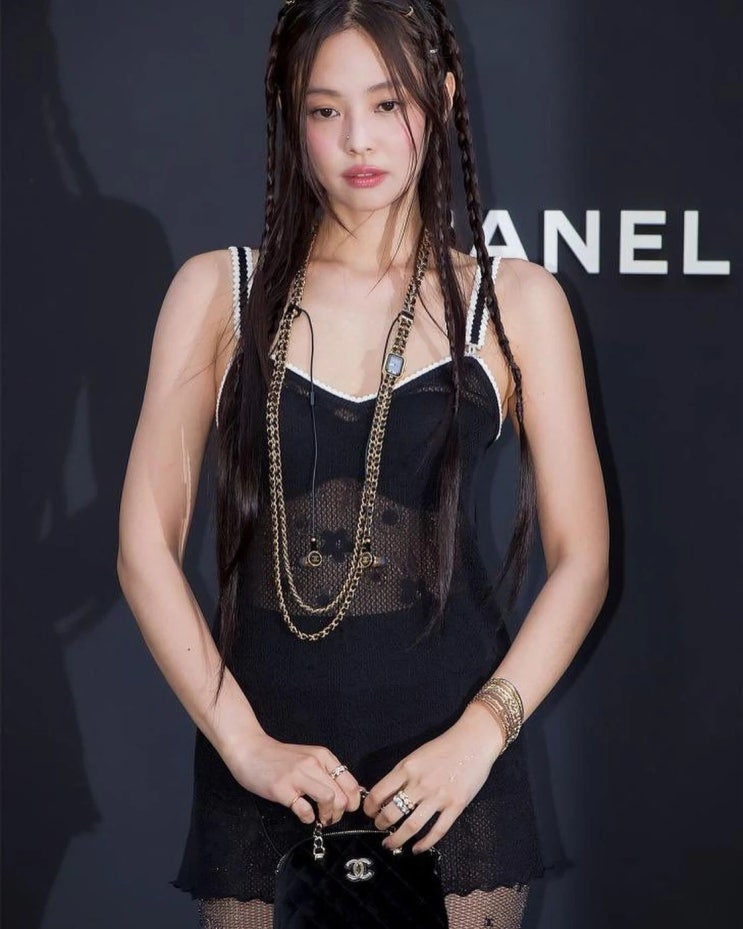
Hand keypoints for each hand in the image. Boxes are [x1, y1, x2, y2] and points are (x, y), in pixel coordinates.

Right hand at [226, 731, 363, 826]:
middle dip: (340, 813)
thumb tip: (349, 792)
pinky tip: (304, 815)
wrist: (251, 750)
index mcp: (323, 756)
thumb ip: (327, 771)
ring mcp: (297, 776)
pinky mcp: (282, 789)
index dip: (353, 801)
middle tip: (331, 818)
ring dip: (328, 816)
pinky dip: (308, 818)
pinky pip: (304, 809)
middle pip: (342, 795)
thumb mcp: (309, 757)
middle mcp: (313, 764)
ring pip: (329, 799)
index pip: (351, 783)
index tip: (346, 809)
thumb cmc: (280, 757)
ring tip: (320, 819)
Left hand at [362, 703, 505, 853]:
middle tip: (380, 829)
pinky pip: (437, 831)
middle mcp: (420, 784)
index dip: (370, 807)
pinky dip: (425, 844)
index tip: (369, 813)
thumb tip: (385, 795)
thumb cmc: (444, 747)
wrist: (473, 742)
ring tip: (391, 844)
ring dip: (398, 839)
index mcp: (407, 768)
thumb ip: (402, 774)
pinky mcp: (455, 806)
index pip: (379, 793)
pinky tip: (417, 848)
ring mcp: (438, 796)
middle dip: (381, 825)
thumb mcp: (416, 756)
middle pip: (392, 813)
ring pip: (412, 826)